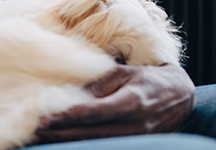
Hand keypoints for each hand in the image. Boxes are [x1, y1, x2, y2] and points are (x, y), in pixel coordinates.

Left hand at [35, 64, 194, 142]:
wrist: (179, 96)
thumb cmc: (147, 79)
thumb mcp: (124, 73)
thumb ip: (99, 84)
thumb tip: (73, 97)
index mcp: (132, 102)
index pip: (95, 112)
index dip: (69, 117)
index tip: (45, 118)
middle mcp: (135, 125)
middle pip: (91, 134)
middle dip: (61, 134)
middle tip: (35, 131)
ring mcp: (136, 139)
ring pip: (97, 144)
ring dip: (69, 142)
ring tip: (43, 139)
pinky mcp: (135, 145)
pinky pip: (106, 146)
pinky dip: (84, 144)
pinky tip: (65, 141)